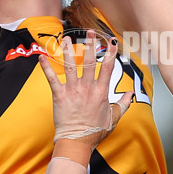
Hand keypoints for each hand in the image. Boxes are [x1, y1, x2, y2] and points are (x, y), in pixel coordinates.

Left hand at [39, 30, 132, 152]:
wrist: (77, 142)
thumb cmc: (94, 132)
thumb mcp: (113, 118)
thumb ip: (123, 104)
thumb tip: (130, 94)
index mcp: (101, 92)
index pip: (108, 67)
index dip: (110, 53)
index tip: (110, 41)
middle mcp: (88, 88)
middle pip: (90, 61)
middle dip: (90, 44)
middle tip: (90, 32)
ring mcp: (73, 90)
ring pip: (72, 66)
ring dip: (69, 51)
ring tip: (68, 39)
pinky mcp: (60, 95)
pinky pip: (52, 78)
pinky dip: (46, 67)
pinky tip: (42, 56)